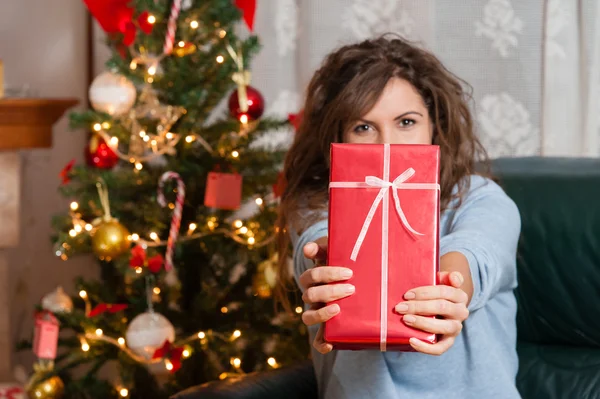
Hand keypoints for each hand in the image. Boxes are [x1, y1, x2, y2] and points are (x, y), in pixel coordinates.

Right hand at [298, 239, 353, 353]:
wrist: (355, 279)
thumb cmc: (343, 262)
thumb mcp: (334, 251)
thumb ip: (323, 247)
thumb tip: (308, 249)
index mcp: (312, 278)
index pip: (311, 275)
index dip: (328, 274)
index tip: (349, 273)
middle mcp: (312, 295)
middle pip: (310, 295)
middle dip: (330, 292)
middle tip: (351, 289)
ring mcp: (317, 312)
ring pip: (307, 317)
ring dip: (321, 314)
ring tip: (337, 309)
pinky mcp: (326, 327)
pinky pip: (317, 339)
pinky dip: (321, 343)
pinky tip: (330, 345)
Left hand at [395, 271, 468, 355]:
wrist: (441, 308)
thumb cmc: (436, 293)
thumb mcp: (441, 280)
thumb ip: (447, 276)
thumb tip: (454, 279)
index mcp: (459, 296)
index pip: (444, 292)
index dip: (424, 293)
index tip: (406, 295)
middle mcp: (461, 312)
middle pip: (441, 308)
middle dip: (418, 307)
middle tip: (400, 307)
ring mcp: (455, 328)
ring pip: (442, 327)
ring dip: (422, 323)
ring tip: (406, 319)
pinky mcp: (448, 341)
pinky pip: (440, 348)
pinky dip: (426, 347)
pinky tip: (412, 340)